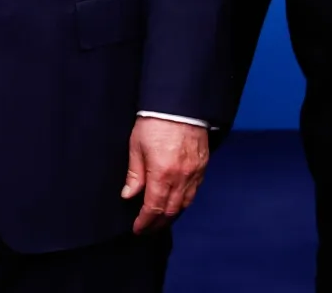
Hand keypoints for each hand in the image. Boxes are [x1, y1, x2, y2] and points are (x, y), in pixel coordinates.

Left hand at [122, 118, 208, 233]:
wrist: (180, 104)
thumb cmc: (155, 121)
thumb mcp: (136, 146)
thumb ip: (134, 174)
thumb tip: (128, 195)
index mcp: (162, 173)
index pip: (154, 208)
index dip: (145, 222)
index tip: (138, 228)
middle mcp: (181, 178)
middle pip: (170, 211)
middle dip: (157, 223)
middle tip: (147, 229)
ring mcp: (195, 173)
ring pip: (184, 204)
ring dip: (171, 215)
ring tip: (160, 220)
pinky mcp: (203, 166)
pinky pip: (194, 192)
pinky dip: (184, 202)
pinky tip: (176, 202)